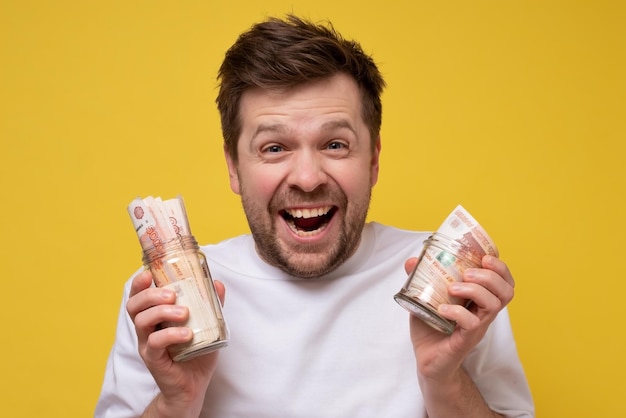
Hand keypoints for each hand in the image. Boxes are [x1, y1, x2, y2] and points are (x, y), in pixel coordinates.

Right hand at [126, 271, 225, 416]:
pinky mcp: (153, 359)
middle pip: (134, 306)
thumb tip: (217, 284)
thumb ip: (211, 305)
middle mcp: (147, 329)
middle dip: (150, 295)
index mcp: (155, 317)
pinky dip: (170, 335)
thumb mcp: (207, 325)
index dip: (139, 284)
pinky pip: (154, 343)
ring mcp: (147, 344)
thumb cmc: (197, 353)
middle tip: (172, 294)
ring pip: (142, 321)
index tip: (148, 274)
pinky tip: (186, 334)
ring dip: (162, 312)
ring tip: (183, 313)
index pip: (139, 296)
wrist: (194, 385)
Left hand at [405, 254, 514, 381]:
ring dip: (475, 290)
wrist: (426, 360)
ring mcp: (477, 327)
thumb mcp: (425, 298)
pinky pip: (472, 324)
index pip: (504, 281)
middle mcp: (483, 313)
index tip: (484, 257)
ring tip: (454, 288)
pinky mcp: (466, 340)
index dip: (500, 267)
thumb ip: (420, 279)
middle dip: (490, 276)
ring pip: (494, 305)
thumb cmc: (431, 328)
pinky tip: (442, 310)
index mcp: (479, 300)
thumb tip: (412, 260)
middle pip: (506, 291)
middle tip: (467, 273)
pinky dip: (457, 312)